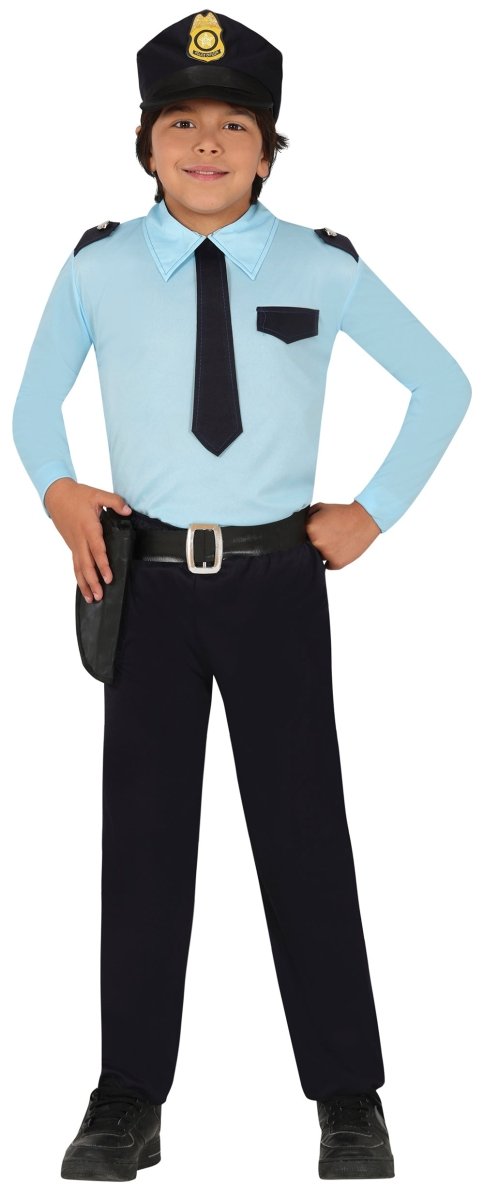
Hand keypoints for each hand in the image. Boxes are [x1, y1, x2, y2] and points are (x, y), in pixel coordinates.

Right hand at [44, 479, 131, 601]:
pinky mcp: (72, 546)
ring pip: (79, 568)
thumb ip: (115, 502)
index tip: (109, 577)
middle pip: (86, 564)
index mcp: (88, 527)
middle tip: (100, 595)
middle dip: (93, 581)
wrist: (57, 496)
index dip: (103, 564)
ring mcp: (74, 544)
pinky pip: (75, 565)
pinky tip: (84, 588)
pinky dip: (79, 578)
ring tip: (91, 599)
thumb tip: (128, 511)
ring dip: (85, 584)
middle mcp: (80, 539)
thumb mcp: (98, 494)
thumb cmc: (78, 495)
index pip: (97, 550)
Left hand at [305, 500, 380, 568]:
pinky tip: (340, 549)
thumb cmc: (342, 513)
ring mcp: (327, 554)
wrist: (364, 519)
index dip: (310, 535)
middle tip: (329, 536)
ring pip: (319, 558)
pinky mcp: (337, 562)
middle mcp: (317, 542)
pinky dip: (333, 560)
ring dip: (325, 552)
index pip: (302, 538)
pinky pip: (329, 565)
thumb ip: (307, 517)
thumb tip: (298, 527)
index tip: (319, 532)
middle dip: (317, 543)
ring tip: (336, 541)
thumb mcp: (321, 507)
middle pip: (310, 548)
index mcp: (310, 529)